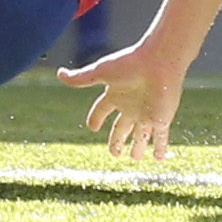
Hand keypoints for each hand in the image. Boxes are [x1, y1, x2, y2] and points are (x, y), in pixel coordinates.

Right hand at [61, 40, 185, 160]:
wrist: (158, 63)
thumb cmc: (129, 64)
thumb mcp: (100, 72)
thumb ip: (81, 78)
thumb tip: (59, 74)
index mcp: (115, 94)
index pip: (102, 109)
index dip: (96, 118)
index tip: (92, 127)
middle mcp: (131, 106)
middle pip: (122, 127)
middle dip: (117, 139)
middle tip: (114, 153)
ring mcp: (146, 114)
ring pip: (141, 135)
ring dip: (138, 147)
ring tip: (136, 158)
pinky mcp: (161, 119)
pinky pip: (161, 137)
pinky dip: (160, 148)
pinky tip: (159, 158)